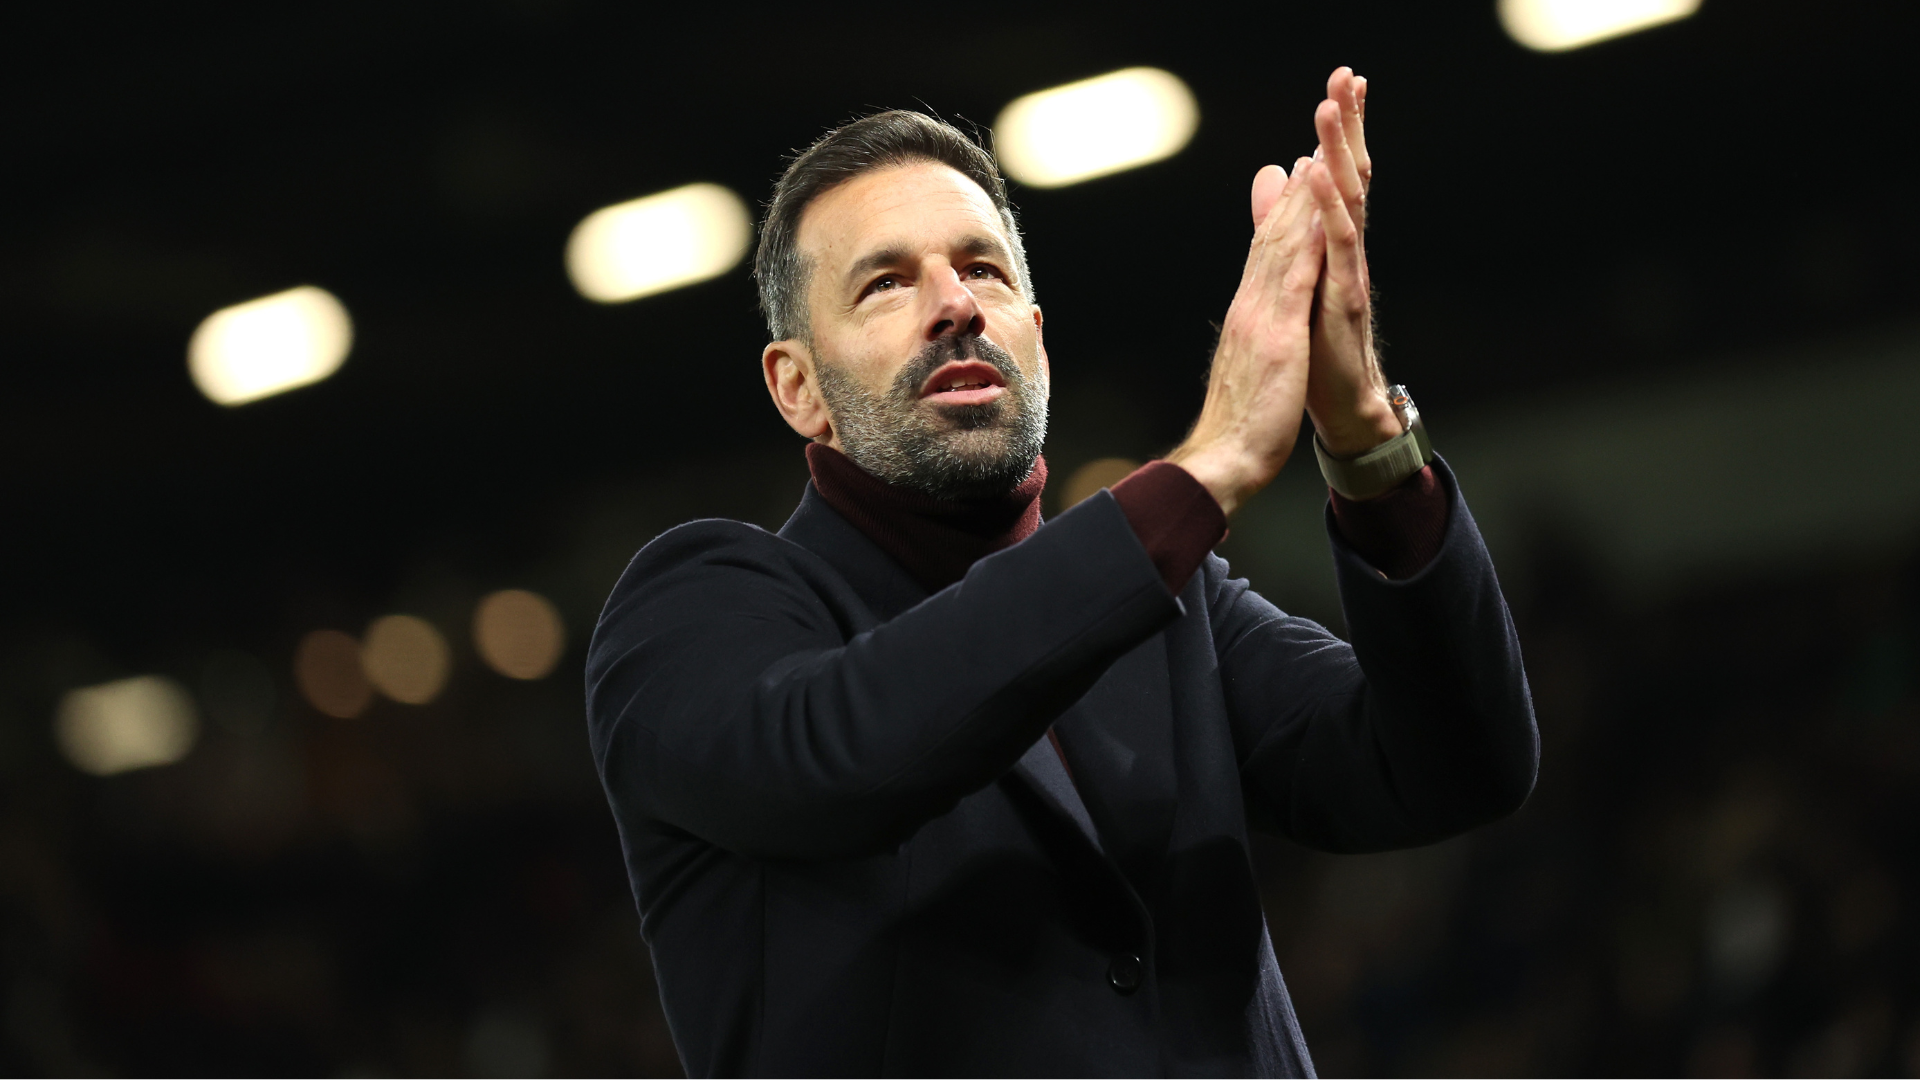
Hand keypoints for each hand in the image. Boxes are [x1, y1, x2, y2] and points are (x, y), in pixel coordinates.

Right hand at [1166, 155, 1325, 516]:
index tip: (1303, 166)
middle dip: (1297, 182)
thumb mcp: (1252, 368)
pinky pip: (1295, 276)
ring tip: (1321, 148)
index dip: (1286, 206)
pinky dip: (1306, 237)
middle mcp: (1251, 305)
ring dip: (1303, 194)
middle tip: (1317, 133)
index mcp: (1248, 314)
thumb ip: (1256, 336)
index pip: (1268, 250)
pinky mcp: (1276, 334)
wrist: (1224, 460)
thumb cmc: (1240, 425)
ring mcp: (1261, 316)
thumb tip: (1260, 320)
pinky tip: (1321, 209)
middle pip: (1275, 233)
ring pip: (1283, 242)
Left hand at [1305, 68, 1398, 457]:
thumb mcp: (1302, 284)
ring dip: (1338, 153)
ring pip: (1347, 202)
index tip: (1343, 83)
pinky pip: (1338, 248)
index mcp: (1331, 245)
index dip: (1339, 132)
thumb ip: (1295, 233)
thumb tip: (1283, 187)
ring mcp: (1347, 273)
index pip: (1336, 177)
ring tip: (1332, 108)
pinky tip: (1321, 178)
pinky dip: (1330, 210)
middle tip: (1348, 76)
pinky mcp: (1343, 300)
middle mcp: (1344, 252)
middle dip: (1347, 127)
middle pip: (1349, 177)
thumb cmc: (1320, 347)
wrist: (1339, 406)